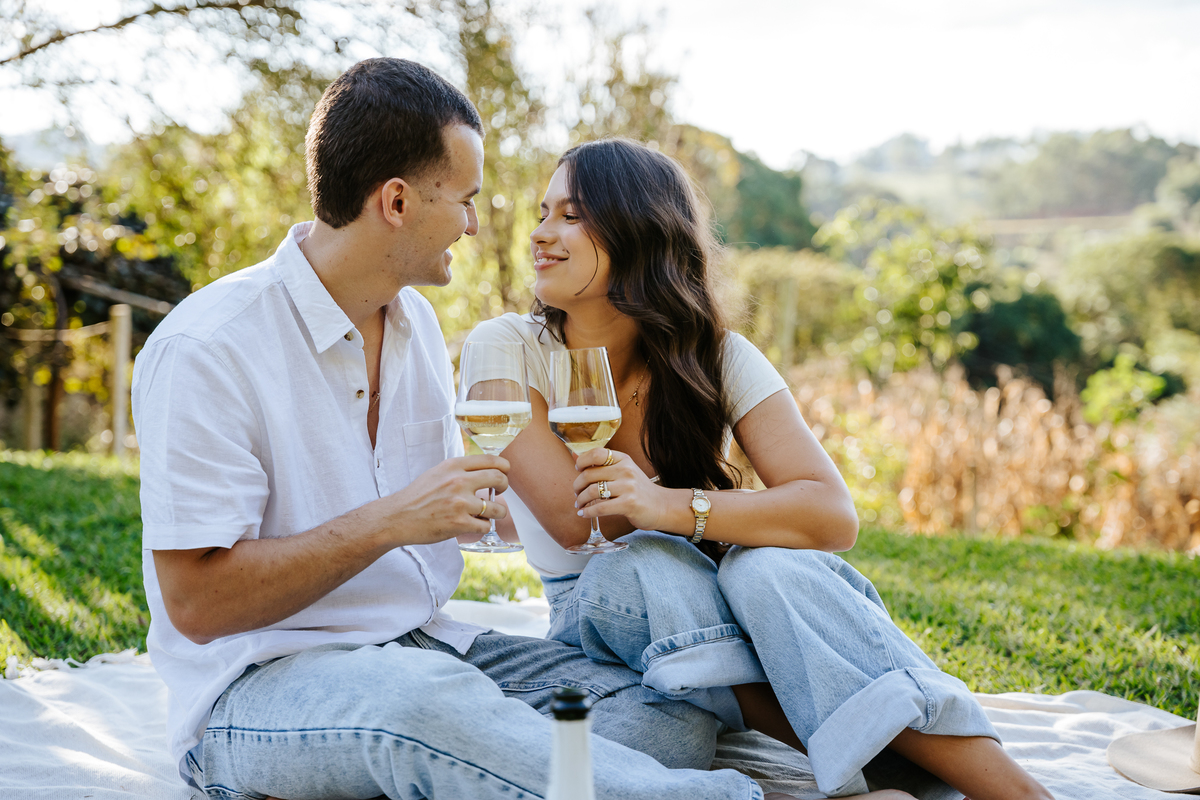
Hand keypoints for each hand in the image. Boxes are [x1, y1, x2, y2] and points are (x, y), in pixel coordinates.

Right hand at [377, 455, 508, 545]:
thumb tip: (484, 471)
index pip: (490, 460)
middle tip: (498, 493)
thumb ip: (459, 470)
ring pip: (497, 507)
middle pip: (499, 479)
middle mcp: (458, 481)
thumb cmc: (417, 496)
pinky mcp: (459, 523)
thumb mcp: (437, 473)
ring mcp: (460, 503)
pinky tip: (475, 524)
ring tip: (489, 514)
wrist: (398, 517)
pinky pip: (486, 525)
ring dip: (497, 512)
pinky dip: (483, 526)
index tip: (505, 472)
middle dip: (504, 486)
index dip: (504, 467)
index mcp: (453, 466)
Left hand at [572, 448, 667, 531]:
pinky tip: (584, 514)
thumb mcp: (623, 471)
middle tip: (576, 493)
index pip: (597, 453)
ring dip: (581, 500)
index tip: (578, 469)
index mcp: (623, 459)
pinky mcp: (629, 504)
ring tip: (579, 504)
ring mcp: (628, 487)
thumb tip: (574, 456)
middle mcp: (626, 470)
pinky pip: (600, 508)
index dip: (582, 461)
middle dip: (577, 485)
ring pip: (592, 491)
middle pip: (589, 474)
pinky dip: (588, 512)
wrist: (661, 506)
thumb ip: (602, 465)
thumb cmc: (638, 489)